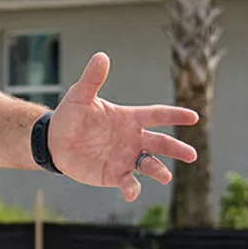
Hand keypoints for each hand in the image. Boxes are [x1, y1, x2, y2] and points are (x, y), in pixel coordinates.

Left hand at [48, 54, 198, 201]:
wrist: (54, 142)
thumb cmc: (70, 116)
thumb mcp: (79, 96)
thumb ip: (92, 79)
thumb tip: (101, 56)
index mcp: (129, 118)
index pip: (157, 115)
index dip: (174, 116)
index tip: (192, 117)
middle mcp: (133, 139)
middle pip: (161, 143)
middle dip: (176, 149)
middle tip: (191, 155)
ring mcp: (125, 157)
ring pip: (149, 165)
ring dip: (159, 171)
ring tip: (165, 176)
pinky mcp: (114, 174)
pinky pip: (128, 182)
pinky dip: (132, 188)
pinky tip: (131, 192)